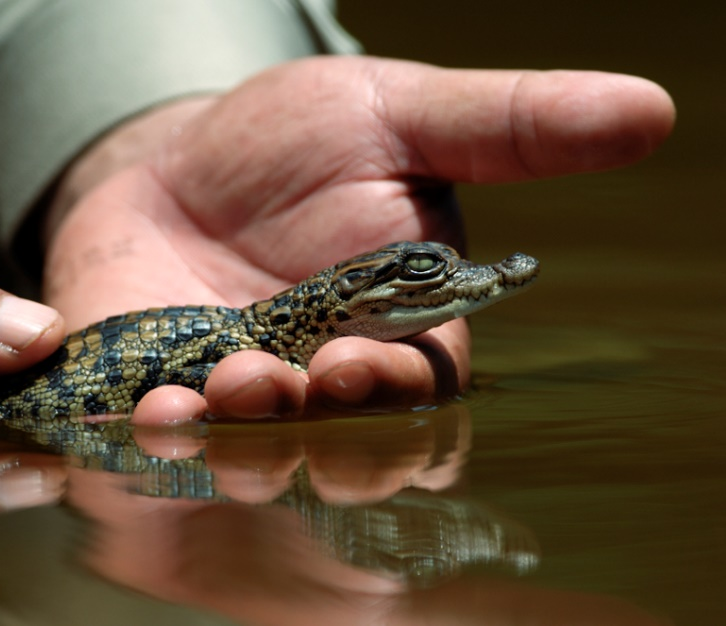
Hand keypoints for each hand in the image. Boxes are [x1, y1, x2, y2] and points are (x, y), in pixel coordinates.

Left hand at [43, 57, 673, 423]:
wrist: (179, 157)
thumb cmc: (296, 144)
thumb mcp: (400, 116)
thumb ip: (507, 128)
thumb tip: (649, 109)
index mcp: (396, 335)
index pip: (415, 392)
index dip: (394, 391)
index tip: (362, 365)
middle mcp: (322, 385)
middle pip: (333, 443)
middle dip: (308, 428)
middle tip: (275, 389)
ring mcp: (237, 401)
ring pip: (249, 452)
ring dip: (229, 440)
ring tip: (200, 404)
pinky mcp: (161, 398)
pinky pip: (165, 438)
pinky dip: (155, 437)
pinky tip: (145, 413)